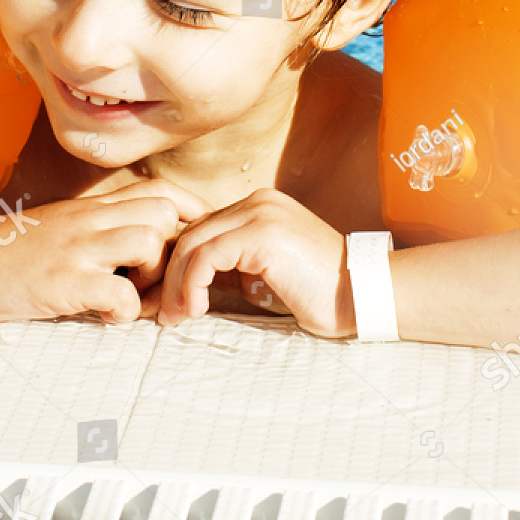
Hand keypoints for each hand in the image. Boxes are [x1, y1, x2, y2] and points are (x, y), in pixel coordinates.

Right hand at [0, 178, 210, 323]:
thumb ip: (103, 228)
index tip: (190, 243)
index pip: (162, 190)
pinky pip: (119, 290)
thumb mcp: (65, 225)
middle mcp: (89, 220)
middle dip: (171, 252)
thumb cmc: (14, 252)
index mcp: (93, 208)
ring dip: (152, 278)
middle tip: (152, 283)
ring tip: (131, 298)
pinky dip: (124, 310)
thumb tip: (149, 245)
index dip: (190, 213)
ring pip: (149, 242)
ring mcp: (76, 248)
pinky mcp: (62, 281)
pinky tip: (106, 315)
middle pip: (165, 214)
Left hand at [152, 188, 355, 338]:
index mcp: (256, 207)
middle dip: (165, 275)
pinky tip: (195, 310)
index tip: (159, 301)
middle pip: (188, 233)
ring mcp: (260, 213)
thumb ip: (227, 271)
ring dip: (175, 285)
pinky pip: (207, 256)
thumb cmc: (317, 294)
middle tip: (156, 313)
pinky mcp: (262, 233)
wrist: (364, 296)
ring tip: (173, 317)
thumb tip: (181, 287)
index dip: (172, 265)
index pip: (197, 229)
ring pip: (192, 243)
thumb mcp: (261, 278)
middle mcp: (256, 202)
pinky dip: (191, 285)